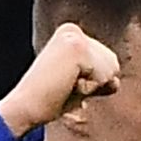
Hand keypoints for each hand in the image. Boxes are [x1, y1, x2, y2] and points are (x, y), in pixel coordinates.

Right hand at [0, 23, 118, 134]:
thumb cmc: (48, 100)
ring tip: (64, 87)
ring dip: (91, 87)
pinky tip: (65, 86)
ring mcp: (74, 37)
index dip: (91, 82)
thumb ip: (98, 79)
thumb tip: (116, 83)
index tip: (64, 84)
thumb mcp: (78, 87)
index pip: (107, 62)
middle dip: (94, 84)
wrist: (23, 109)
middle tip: (63, 87)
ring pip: (110, 70)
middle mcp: (72, 30)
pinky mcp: (77, 48)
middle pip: (113, 63)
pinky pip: (104, 77)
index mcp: (70, 34)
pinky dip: (89, 89)